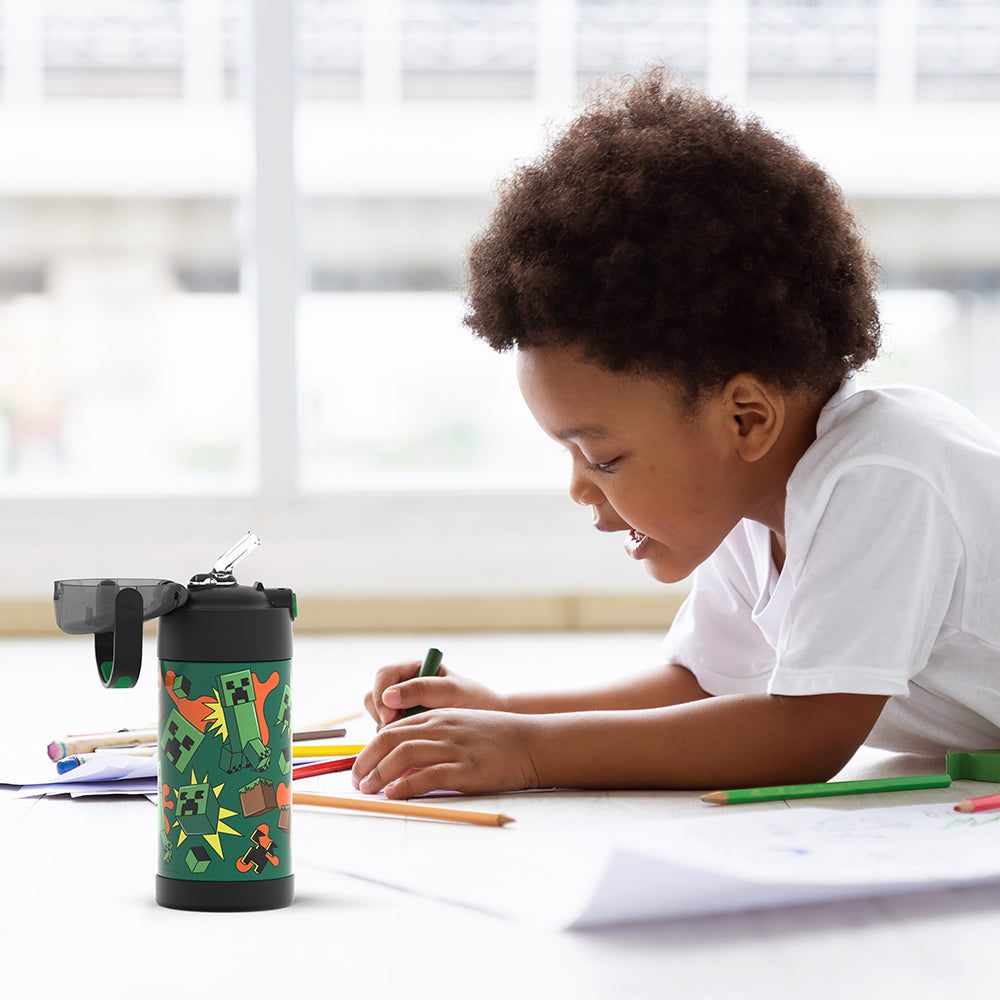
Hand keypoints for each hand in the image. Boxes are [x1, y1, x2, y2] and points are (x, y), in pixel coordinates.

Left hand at [352, 708, 541, 798]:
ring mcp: (453, 747)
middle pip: (390, 739)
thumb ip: (433, 738)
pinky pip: (426, 776)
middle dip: (366, 761)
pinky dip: (404, 786)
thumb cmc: (496, 739)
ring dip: (379, 773)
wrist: (532, 742)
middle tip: (357, 781)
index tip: (360, 768)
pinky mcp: (466, 768)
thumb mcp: (460, 728)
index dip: (370, 750)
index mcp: (438, 716)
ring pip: (402, 754)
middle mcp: (441, 727)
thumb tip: (403, 763)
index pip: (392, 729)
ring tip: (369, 790)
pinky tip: (394, 795)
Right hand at [363, 658, 507, 728]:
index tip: (389, 715)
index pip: (385, 675)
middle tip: (395, 731)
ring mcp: (403, 708)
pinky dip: (393, 742)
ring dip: (386, 730)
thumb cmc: (474, 700)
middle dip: (380, 715)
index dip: (381, 694)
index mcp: (414, 670)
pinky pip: (387, 735)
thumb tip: (388, 696)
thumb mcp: (452, 691)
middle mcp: (404, 687)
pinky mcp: (405, 728)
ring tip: (410, 739)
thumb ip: (422, 690)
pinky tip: (411, 747)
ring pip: (378, 717)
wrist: (490, 721)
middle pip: (374, 696)